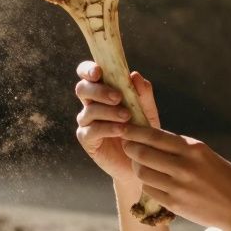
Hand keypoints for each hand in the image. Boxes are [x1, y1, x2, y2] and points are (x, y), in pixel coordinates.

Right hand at [73, 61, 159, 183]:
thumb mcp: (147, 111)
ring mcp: (87, 122)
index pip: (88, 74)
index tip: (98, 72)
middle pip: (83, 89)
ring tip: (127, 117)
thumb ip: (143, 94)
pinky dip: (107, 128)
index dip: (88, 70)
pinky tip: (121, 130)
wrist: (143, 160)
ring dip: (108, 111)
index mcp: (103, 91)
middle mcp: (91, 104)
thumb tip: (134, 75)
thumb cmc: (143, 131)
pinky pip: (92, 130)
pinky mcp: (87, 140)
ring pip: (89, 110)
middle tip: (118, 97)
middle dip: (99, 91)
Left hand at [121, 125, 230, 230]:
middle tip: (128, 146)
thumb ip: (182, 148)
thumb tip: (154, 139)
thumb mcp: (207, 155)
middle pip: (143, 153)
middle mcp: (184, 166)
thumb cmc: (224, 178)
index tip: (125, 129)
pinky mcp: (174, 204)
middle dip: (130, 148)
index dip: (135, 132)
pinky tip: (152, 181)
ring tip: (140, 165)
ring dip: (137, 167)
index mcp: (193, 149)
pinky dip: (147, 183)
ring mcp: (178, 186)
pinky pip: (149, 190)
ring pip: (142, 172)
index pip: (155, 136)